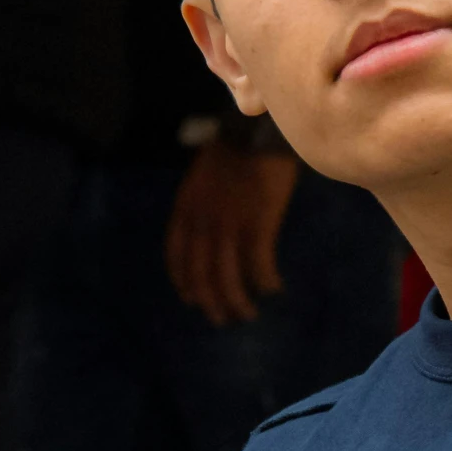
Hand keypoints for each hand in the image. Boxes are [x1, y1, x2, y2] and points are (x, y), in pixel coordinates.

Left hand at [165, 141, 296, 324]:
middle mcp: (202, 223)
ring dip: (237, 302)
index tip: (192, 299)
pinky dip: (266, 282)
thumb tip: (215, 229)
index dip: (184, 282)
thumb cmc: (237, 148)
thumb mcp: (205, 176)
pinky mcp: (257, 226)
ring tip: (247, 314)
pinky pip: (259, 265)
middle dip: (210, 302)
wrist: (257, 132)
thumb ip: (203, 204)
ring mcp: (229, 227)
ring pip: (227, 278)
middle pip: (201, 275)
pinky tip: (274, 289)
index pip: (177, 256)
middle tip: (222, 318)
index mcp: (186, 209)